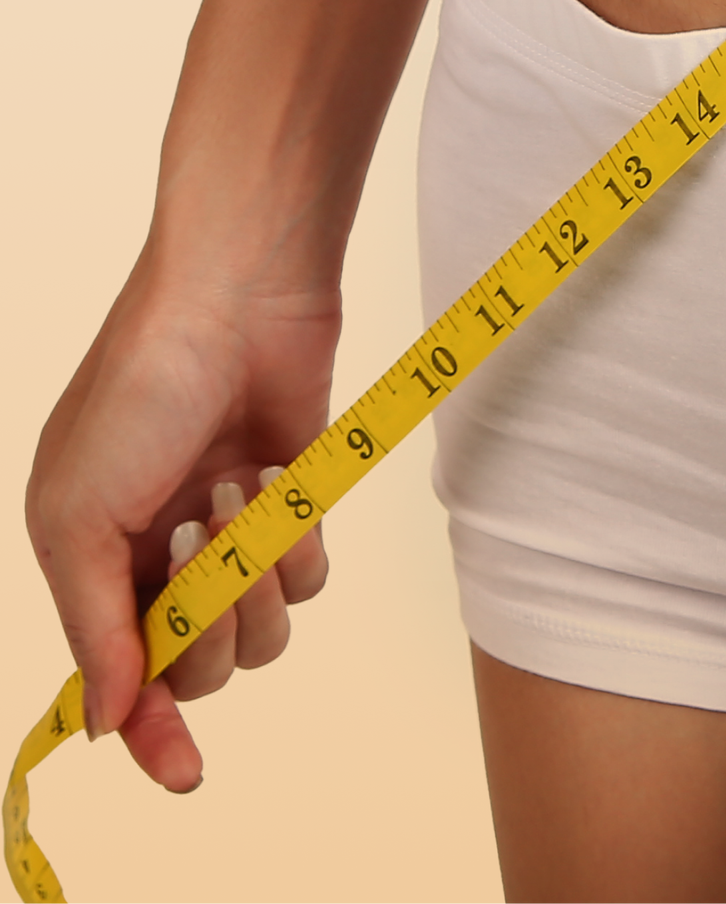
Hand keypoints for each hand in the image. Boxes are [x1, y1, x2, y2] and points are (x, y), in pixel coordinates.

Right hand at [25, 245, 337, 791]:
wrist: (239, 296)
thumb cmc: (141, 387)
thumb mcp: (79, 514)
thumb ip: (97, 625)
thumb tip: (109, 720)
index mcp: (91, 563)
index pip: (119, 677)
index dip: (148, 729)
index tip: (183, 770)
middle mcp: (159, 557)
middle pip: (197, 664)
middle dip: (209, 630)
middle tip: (205, 554)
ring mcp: (229, 531)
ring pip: (260, 629)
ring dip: (254, 583)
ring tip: (238, 502)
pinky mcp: (293, 501)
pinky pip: (306, 575)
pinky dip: (296, 543)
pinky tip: (273, 481)